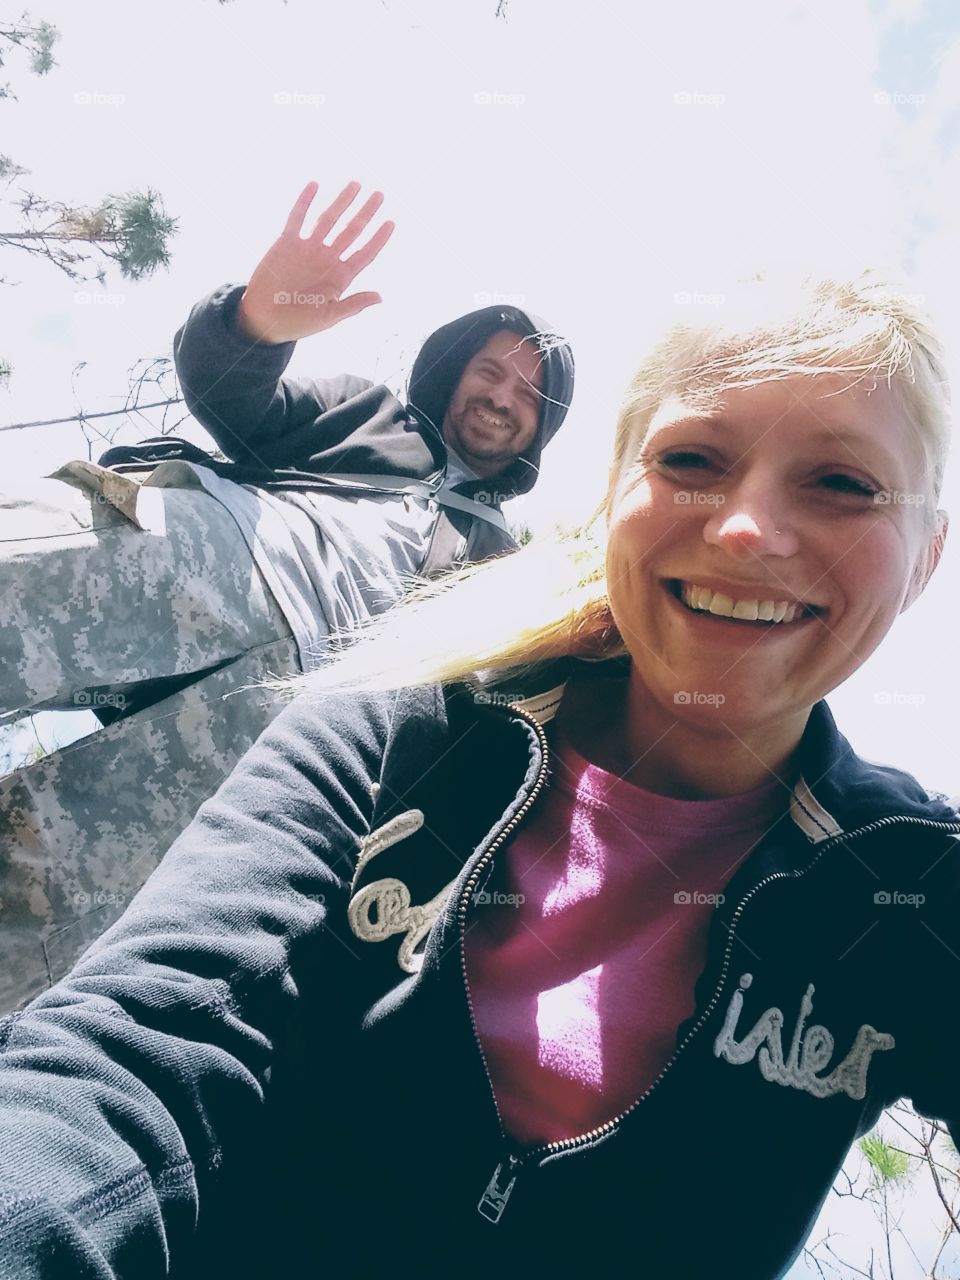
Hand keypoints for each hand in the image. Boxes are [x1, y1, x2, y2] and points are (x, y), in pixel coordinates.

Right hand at [236, 180, 394, 343]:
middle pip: (352, 231)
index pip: (365, 254)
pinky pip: (297, 218)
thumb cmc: (297, 323)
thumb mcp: (328, 317)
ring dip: (342, 202)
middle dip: (366, 213)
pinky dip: (304, 202)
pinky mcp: (286, 243)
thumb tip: (380, 297)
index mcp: (340, 277)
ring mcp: (307, 249)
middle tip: (380, 195)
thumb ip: (353, 305)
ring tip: (356, 185)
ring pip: (329, 220)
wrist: (263, 320)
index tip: (391, 222)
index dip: (378, 239)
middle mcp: (327, 259)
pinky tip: (315, 185)